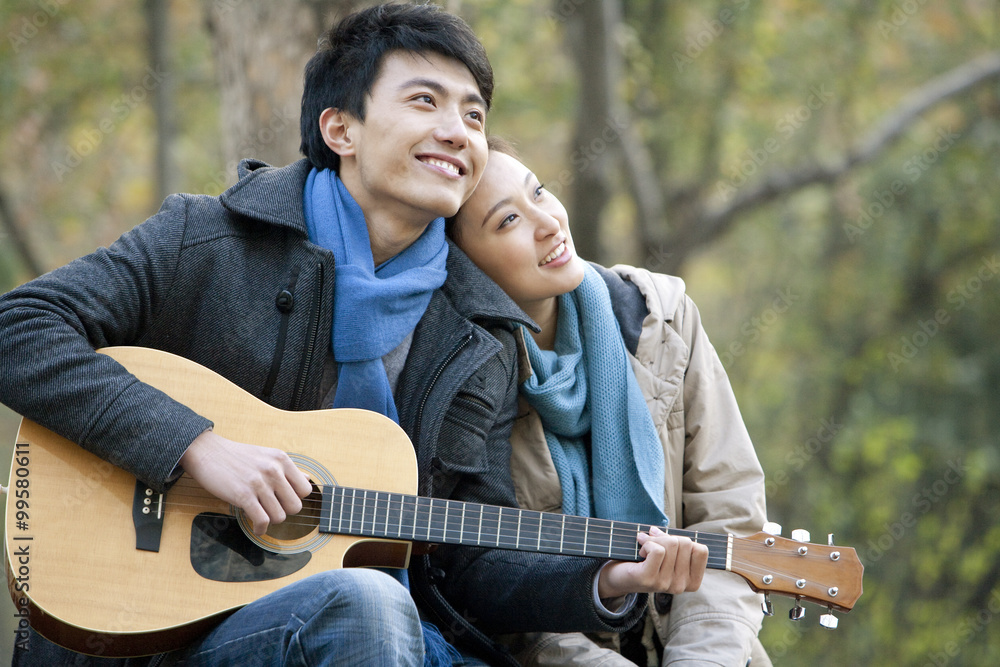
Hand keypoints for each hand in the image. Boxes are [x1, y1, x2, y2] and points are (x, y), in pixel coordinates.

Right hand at [179, 430, 312, 534]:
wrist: (208, 452)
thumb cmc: (238, 457)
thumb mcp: (267, 456)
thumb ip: (288, 469)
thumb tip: (308, 478)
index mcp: (282, 460)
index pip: (305, 490)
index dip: (295, 498)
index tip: (283, 500)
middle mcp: (273, 470)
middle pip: (295, 506)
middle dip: (284, 512)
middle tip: (271, 509)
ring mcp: (259, 483)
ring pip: (279, 517)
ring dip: (270, 521)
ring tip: (261, 515)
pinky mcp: (243, 495)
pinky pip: (262, 521)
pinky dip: (260, 529)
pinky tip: (256, 527)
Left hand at [597, 526, 708, 598]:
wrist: (620, 577)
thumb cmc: (646, 562)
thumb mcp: (667, 552)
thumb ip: (672, 541)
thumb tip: (656, 529)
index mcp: (691, 582)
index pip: (701, 551)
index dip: (685, 541)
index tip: (670, 545)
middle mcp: (681, 586)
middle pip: (686, 544)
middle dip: (667, 537)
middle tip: (653, 542)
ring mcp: (666, 584)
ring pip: (671, 544)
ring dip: (654, 539)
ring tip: (644, 548)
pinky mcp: (649, 579)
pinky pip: (657, 550)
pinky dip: (647, 543)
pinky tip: (641, 552)